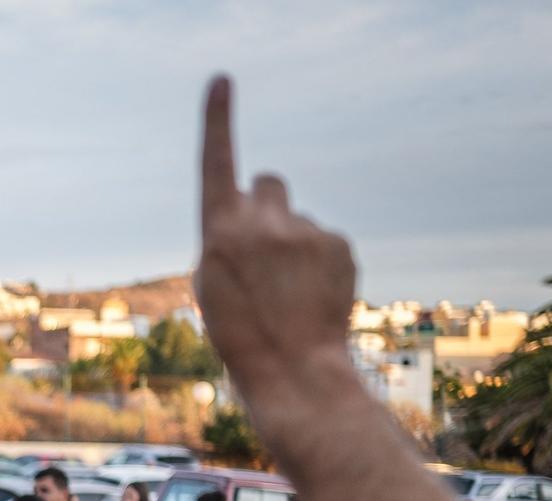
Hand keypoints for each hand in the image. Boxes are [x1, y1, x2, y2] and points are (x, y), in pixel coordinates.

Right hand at [195, 76, 357, 408]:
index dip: (218, 119)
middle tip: (266, 248)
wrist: (291, 370)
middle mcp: (260, 221)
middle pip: (267, 183)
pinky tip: (314, 298)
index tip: (221, 80)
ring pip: (297, 219)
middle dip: (267, 205)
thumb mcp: (213, 284)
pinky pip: (326, 240)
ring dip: (294, 242)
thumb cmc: (240, 333)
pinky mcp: (337, 243)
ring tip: (291, 291)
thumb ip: (228, 238)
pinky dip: (321, 264)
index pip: (217, 161)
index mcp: (218, 231)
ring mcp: (302, 230)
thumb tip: (257, 209)